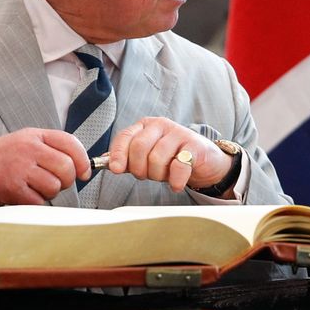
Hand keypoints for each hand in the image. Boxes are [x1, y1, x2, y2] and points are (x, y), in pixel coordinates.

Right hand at [0, 128, 91, 205]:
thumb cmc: (7, 156)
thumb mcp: (28, 141)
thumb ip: (54, 148)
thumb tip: (83, 167)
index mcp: (35, 135)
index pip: (70, 143)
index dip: (83, 160)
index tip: (85, 172)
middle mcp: (28, 149)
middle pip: (66, 167)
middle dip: (67, 180)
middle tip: (57, 181)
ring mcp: (20, 169)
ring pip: (54, 186)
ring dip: (50, 192)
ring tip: (37, 187)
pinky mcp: (12, 189)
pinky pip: (39, 201)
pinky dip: (36, 202)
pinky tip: (26, 194)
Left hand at [107, 117, 233, 192]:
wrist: (204, 160)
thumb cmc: (172, 157)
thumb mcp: (147, 155)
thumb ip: (128, 158)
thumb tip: (105, 162)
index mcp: (145, 125)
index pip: (125, 136)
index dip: (118, 154)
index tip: (116, 169)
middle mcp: (161, 125)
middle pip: (139, 148)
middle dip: (140, 168)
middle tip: (147, 176)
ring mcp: (179, 133)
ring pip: (157, 158)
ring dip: (158, 175)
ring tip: (164, 176)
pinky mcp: (195, 146)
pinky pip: (179, 166)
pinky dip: (175, 180)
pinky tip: (176, 184)